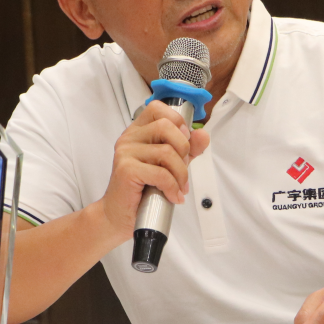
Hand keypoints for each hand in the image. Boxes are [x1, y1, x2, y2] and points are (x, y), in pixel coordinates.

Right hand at [96, 101, 209, 243]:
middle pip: (166, 126)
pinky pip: (160, 173)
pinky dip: (172, 187)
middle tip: (182, 170)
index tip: (184, 142)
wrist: (120, 215)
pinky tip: (173, 196)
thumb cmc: (144, 189)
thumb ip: (187, 149)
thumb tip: (203, 134)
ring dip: (180, 174)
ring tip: (179, 188)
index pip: (158, 108)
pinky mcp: (126, 169)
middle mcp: (129, 137)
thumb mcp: (171, 165)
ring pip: (166, 152)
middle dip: (183, 149)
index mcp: (138, 131)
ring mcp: (125, 152)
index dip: (177, 121)